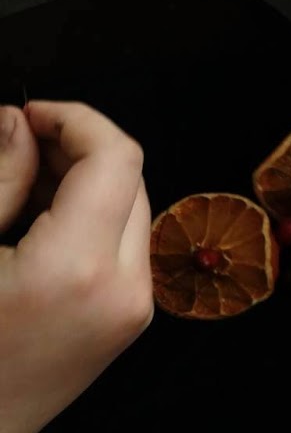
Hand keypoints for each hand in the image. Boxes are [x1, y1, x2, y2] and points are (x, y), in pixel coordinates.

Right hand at [0, 102, 152, 432]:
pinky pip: (125, 243)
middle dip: (75, 149)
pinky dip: (89, 218)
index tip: (29, 114)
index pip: (116, 157)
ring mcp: (136, 307)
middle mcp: (125, 287)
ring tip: (15, 188)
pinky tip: (34, 224)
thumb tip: (18, 122)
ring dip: (83, 181)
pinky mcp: (132, 318)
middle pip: (129, 177)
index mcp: (78, 267)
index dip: (75, 120)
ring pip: (131, 207)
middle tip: (12, 145)